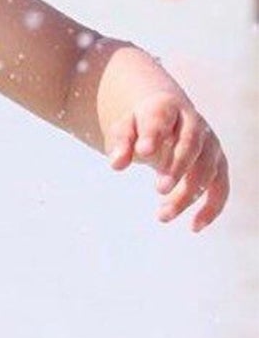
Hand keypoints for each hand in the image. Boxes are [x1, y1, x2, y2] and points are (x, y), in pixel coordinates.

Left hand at [106, 91, 228, 231]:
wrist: (164, 117)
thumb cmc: (138, 127)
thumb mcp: (123, 130)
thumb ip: (120, 143)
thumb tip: (117, 164)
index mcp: (166, 110)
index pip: (161, 119)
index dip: (154, 134)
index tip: (143, 151)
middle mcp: (193, 124)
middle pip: (191, 144)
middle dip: (178, 167)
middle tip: (159, 190)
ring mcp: (208, 143)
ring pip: (207, 167)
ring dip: (188, 193)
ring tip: (161, 216)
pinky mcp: (215, 163)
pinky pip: (220, 185)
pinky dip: (212, 206)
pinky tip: (195, 226)